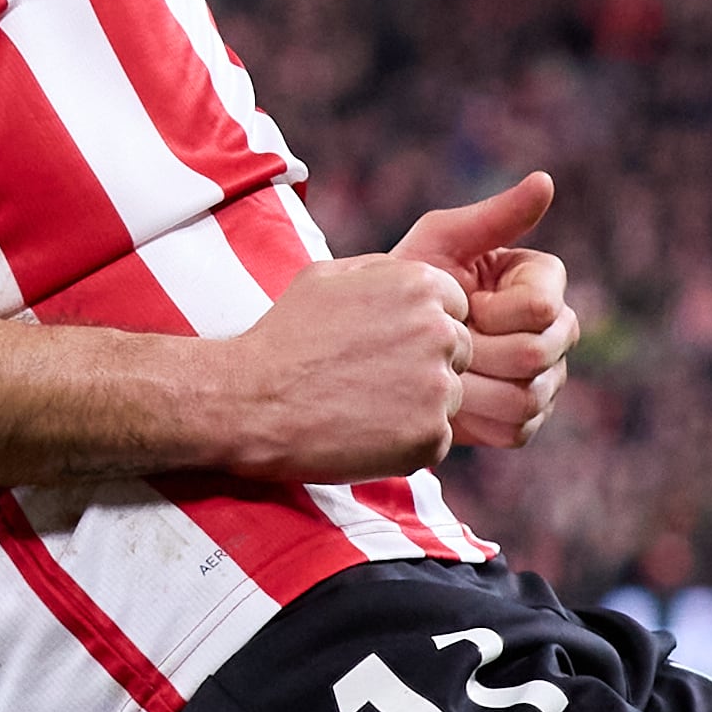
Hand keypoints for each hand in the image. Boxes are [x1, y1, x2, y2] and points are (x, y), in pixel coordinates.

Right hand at [214, 254, 471, 480]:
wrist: (252, 403)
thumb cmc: (283, 337)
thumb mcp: (326, 277)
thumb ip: (382, 270)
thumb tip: (411, 274)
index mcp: (419, 285)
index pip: (456, 306)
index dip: (420, 327)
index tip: (384, 345)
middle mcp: (439, 331)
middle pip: (460, 350)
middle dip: (426, 363)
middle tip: (372, 378)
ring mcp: (438, 387)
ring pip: (450, 395)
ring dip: (418, 402)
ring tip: (363, 405)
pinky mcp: (430, 437)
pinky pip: (436, 437)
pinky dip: (407, 440)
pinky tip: (365, 432)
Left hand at [393, 173, 577, 451]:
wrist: (376, 345)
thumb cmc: (407, 281)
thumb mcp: (441, 241)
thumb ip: (493, 216)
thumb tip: (546, 180)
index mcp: (544, 282)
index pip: (544, 309)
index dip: (494, 313)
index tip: (460, 305)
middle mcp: (557, 330)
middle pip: (538, 355)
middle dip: (479, 351)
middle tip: (443, 343)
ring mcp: (547, 377)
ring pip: (529, 396)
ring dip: (475, 385)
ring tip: (441, 367)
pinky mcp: (526, 419)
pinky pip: (517, 428)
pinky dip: (477, 418)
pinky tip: (450, 398)